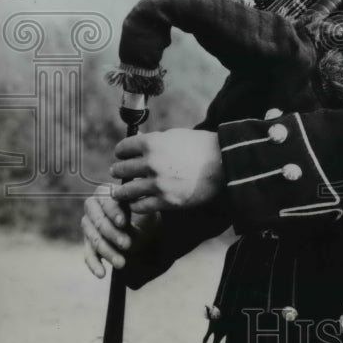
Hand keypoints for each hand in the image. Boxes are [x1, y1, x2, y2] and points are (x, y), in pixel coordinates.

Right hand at [82, 183, 149, 277]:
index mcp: (105, 192)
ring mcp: (88, 226)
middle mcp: (92, 207)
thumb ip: (137, 204)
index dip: (114, 212)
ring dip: (108, 252)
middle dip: (113, 235)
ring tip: (122, 263)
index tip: (123, 222)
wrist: (144, 227)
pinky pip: (88, 254)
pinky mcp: (88, 243)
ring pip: (94, 240)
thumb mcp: (143, 207)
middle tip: (127, 244)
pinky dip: (94, 265)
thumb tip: (133, 204)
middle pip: (98, 222)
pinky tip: (102, 274)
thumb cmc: (144, 213)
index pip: (106, 202)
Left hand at [109, 129, 224, 213]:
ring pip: (126, 191)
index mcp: (153, 143)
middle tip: (117, 172)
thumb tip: (139, 143)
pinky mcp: (166, 201)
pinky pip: (140, 206)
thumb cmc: (202, 147)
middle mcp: (151, 163)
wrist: (224, 165)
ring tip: (120, 192)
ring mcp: (158, 184)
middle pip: (122, 169)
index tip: (121, 156)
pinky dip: (136, 205)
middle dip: (118, 170)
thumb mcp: (176, 136)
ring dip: (121, 191)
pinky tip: (137, 203)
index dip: (121, 152)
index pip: (123, 148)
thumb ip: (155, 141)